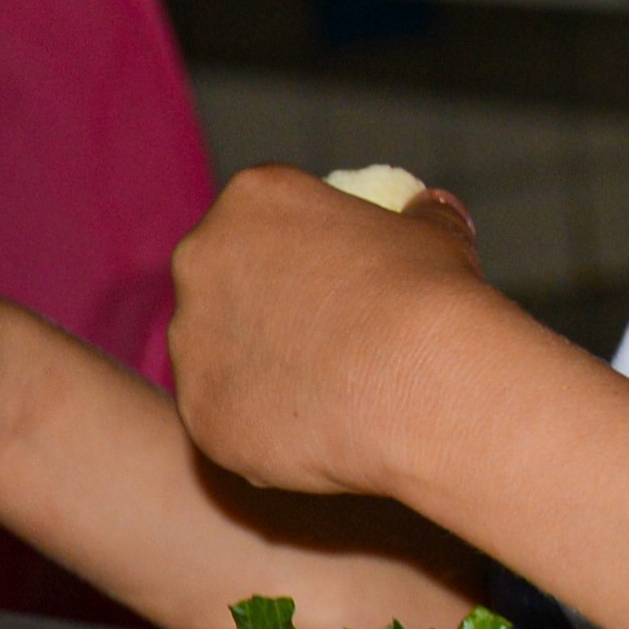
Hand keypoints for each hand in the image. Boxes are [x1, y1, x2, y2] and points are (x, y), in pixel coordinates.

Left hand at [162, 168, 493, 500]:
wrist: (423, 386)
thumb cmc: (431, 295)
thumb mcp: (437, 234)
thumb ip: (418, 217)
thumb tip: (428, 208)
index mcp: (254, 199)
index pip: (264, 210)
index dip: (300, 240)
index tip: (337, 268)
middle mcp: (202, 261)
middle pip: (223, 277)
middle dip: (260, 299)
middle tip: (324, 329)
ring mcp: (191, 342)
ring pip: (219, 352)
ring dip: (257, 364)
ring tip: (327, 388)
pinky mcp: (199, 412)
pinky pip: (228, 415)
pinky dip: (263, 422)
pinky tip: (317, 430)